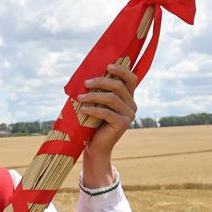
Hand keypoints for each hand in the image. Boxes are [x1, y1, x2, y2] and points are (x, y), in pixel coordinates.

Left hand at [76, 64, 137, 185]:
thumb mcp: (97, 103)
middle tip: (85, 82)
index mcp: (128, 97)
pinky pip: (107, 112)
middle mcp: (132, 105)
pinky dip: (93, 109)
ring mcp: (129, 115)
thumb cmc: (93, 122)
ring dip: (93, 96)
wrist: (95, 146)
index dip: (121, 70)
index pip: (131, 79)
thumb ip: (98, 90)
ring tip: (79, 97)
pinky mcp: (122, 124)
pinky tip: (82, 109)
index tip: (107, 66)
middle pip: (118, 86)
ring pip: (111, 98)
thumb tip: (86, 75)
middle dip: (101, 81)